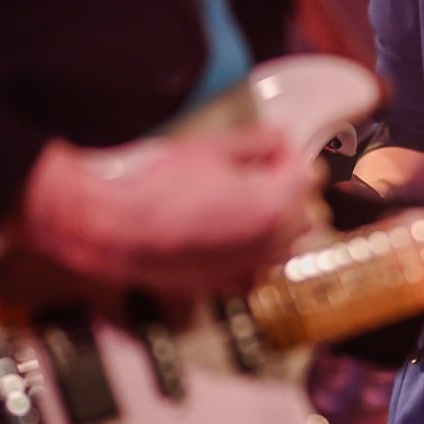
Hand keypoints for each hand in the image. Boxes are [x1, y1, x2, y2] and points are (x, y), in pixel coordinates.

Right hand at [18, 125, 313, 295]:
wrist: (116, 229)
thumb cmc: (157, 187)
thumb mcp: (211, 149)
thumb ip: (257, 142)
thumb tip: (280, 138)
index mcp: (274, 205)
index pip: (308, 175)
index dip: (288, 157)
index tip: (271, 151)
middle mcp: (270, 243)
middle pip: (304, 213)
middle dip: (287, 191)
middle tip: (258, 173)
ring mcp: (249, 268)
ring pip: (284, 246)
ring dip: (274, 225)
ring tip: (243, 203)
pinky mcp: (225, 285)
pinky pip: (256, 271)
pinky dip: (251, 256)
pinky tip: (229, 238)